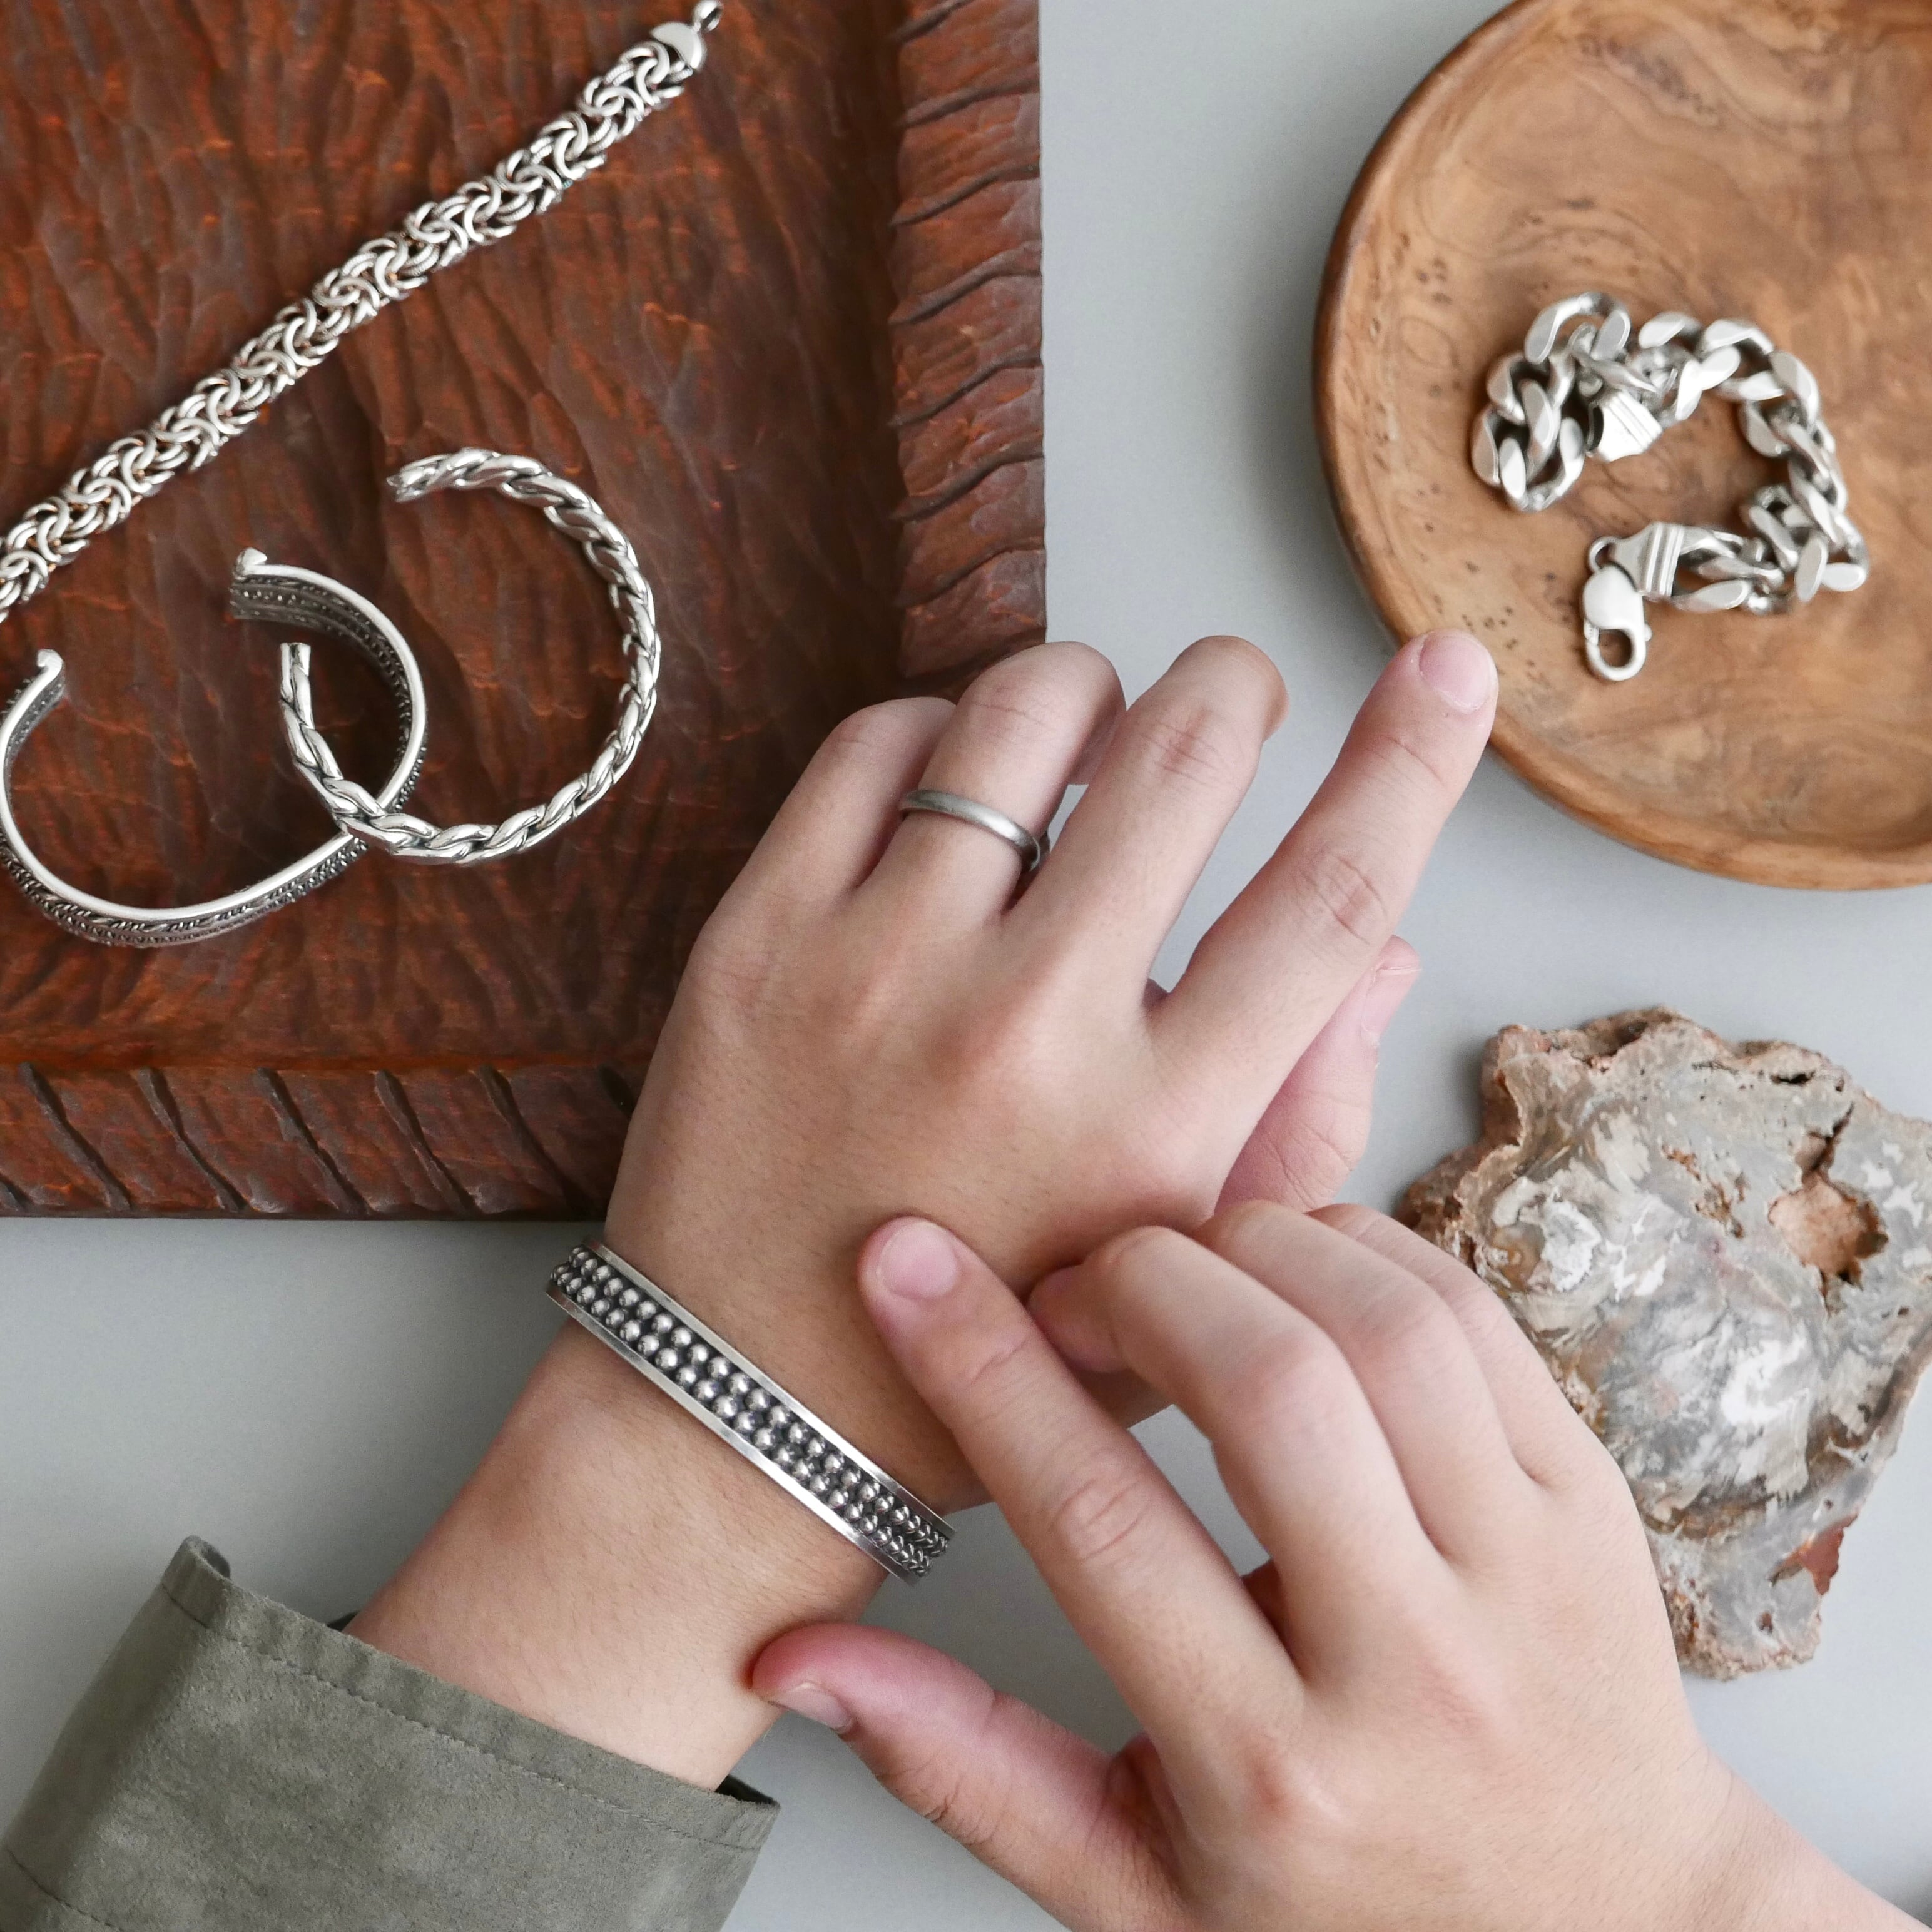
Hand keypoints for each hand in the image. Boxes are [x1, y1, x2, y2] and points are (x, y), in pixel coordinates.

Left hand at [353, 629, 1491, 1785]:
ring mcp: (877, 970)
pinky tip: (957, 783)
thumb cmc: (983, 1354)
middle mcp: (1025, 1030)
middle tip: (1230, 693)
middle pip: (1180, 754)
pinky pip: (877, 744)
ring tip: (1089, 733)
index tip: (1450, 668)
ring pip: (1021, 714)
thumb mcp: (1179, 1278)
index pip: (1327, 900)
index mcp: (1154, 1126)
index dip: (1413, 762)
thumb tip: (1389, 951)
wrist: (740, 1414)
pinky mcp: (759, 939)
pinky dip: (941, 727)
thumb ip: (1300, 1117)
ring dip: (1086, 690)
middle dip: (1231, 684)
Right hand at [755, 1206, 1910, 1931]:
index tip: (906, 1269)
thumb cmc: (1347, 1907)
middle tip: (1072, 1284)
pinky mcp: (1591, 1498)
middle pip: (1266, 1390)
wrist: (1609, 1931)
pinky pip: (1473, 1315)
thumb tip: (802, 1658)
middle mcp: (1415, 1666)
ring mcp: (1528, 1571)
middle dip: (1134, 1284)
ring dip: (1252, 1249)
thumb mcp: (1134, 1883)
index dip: (985, 1377)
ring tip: (1178, 1270)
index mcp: (1273, 1772)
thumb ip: (967, 1762)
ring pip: (1382, 1328)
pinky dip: (1362, 1249)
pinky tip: (1293, 1271)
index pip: (1103, 1530)